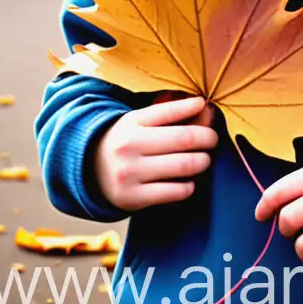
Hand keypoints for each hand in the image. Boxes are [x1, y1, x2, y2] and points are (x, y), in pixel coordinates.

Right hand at [95, 94, 216, 210]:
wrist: (90, 170)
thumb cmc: (126, 141)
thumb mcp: (138, 121)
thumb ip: (169, 113)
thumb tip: (203, 106)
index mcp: (132, 122)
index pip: (169, 111)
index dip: (193, 107)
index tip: (204, 106)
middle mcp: (129, 145)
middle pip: (184, 139)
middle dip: (207, 138)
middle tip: (212, 139)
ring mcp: (130, 173)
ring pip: (183, 166)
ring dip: (202, 162)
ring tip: (204, 160)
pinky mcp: (133, 198)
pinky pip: (174, 192)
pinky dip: (188, 186)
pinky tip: (188, 181)